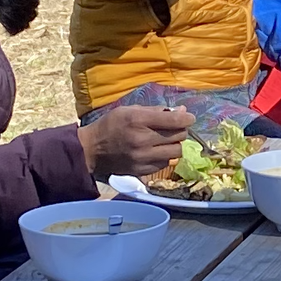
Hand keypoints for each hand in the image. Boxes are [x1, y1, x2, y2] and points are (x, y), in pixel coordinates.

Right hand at [80, 98, 195, 177]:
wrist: (92, 150)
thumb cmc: (111, 125)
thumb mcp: (130, 110)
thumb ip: (156, 111)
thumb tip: (181, 111)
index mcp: (139, 120)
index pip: (175, 120)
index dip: (187, 118)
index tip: (188, 117)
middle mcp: (143, 140)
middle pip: (179, 136)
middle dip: (180, 130)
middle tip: (173, 128)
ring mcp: (143, 157)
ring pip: (176, 152)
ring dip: (175, 145)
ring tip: (165, 141)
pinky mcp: (142, 170)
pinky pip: (166, 163)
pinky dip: (165, 156)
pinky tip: (156, 151)